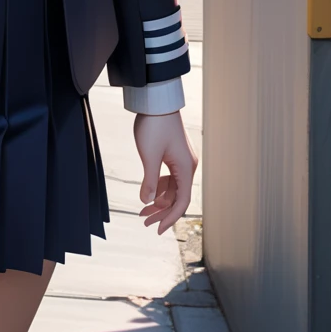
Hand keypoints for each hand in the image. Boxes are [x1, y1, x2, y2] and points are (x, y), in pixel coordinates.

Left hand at [134, 111, 197, 234]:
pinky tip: (148, 193)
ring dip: (159, 200)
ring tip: (143, 211)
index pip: (181, 201)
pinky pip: (168, 178)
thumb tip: (147, 202)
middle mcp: (187, 167)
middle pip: (176, 197)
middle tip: (144, 222)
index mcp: (186, 168)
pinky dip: (159, 187)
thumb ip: (149, 181)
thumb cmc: (155, 126)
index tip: (158, 230)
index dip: (170, 218)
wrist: (156, 101)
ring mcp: (181, 161)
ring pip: (172, 188)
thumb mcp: (149, 156)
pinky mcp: (173, 155)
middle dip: (161, 212)